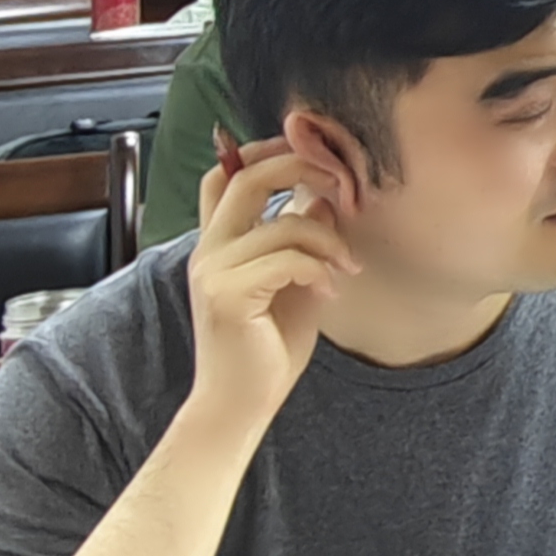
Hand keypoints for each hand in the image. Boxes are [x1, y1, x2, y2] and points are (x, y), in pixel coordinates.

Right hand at [186, 136, 354, 439]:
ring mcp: (212, 272)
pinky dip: (319, 268)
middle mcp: (208, 250)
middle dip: (303, 169)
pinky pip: (286, 258)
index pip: (226, 173)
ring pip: (283, 222)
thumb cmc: (269, 345)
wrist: (241, 404)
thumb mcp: (296, 279)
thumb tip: (325, 194)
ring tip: (347, 266)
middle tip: (346, 188)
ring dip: (330, 239)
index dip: (266, 151)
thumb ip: (304, 237)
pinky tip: (330, 290)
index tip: (318, 158)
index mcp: (219, 242)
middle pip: (247, 177)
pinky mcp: (226, 295)